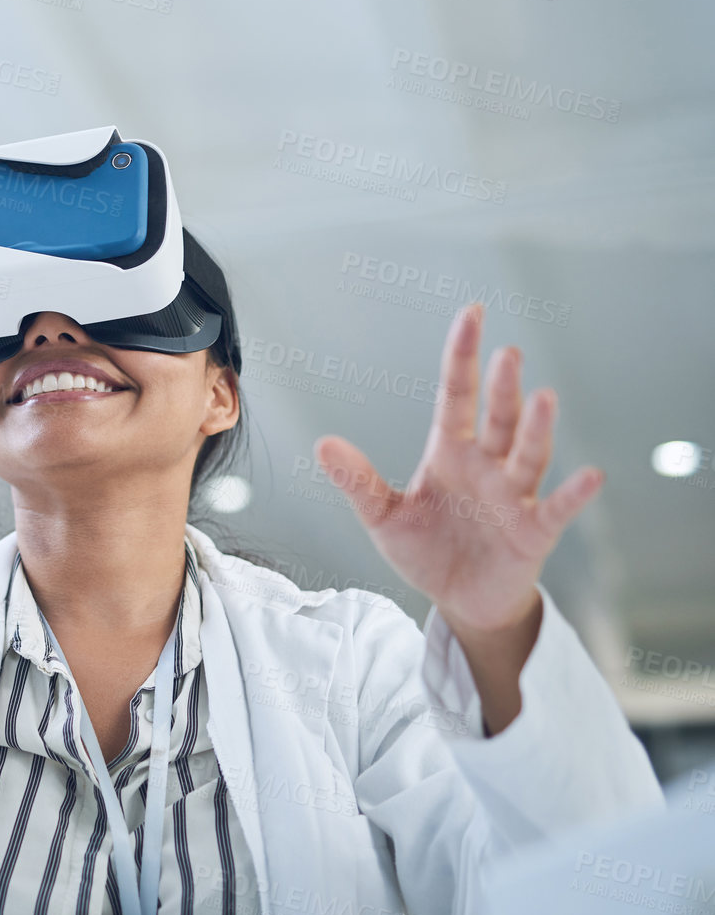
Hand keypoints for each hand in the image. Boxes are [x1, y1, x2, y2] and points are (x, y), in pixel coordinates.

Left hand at [314, 303, 604, 730]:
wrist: (460, 600)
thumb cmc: (426, 551)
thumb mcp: (384, 517)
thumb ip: (358, 482)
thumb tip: (321, 444)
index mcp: (450, 453)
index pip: (456, 395)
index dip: (463, 357)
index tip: (472, 314)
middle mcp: (488, 465)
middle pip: (497, 417)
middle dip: (502, 387)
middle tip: (507, 353)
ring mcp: (515, 495)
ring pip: (528, 454)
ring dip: (536, 428)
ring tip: (543, 398)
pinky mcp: (536, 530)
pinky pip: (558, 508)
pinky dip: (574, 493)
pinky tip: (591, 475)